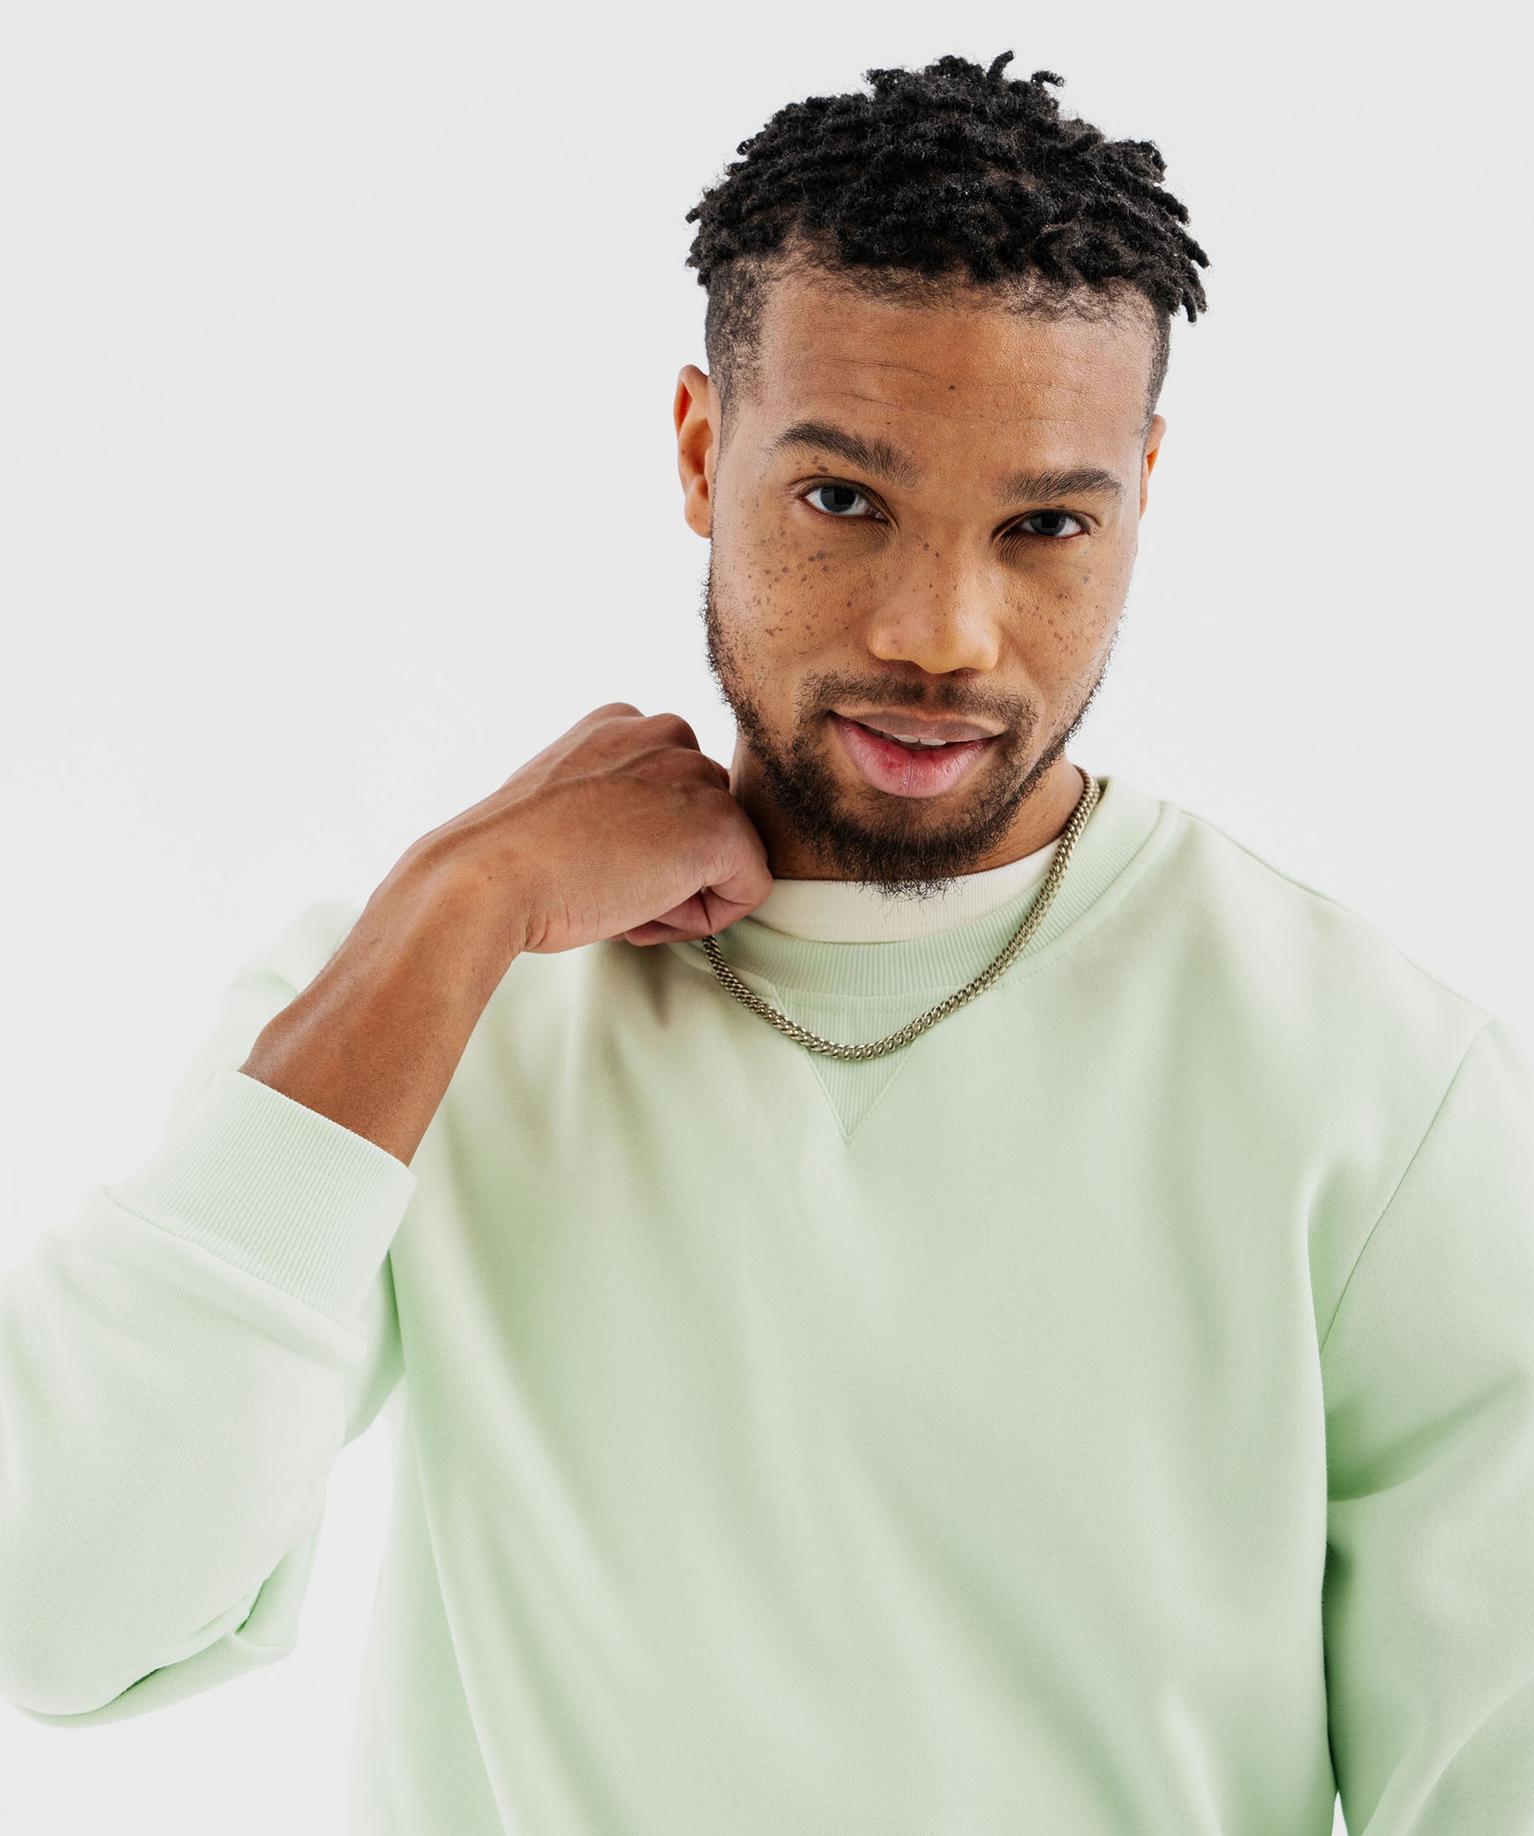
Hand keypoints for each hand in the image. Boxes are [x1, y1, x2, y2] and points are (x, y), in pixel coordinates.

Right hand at [404, 702, 774, 954]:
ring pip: (726, 853)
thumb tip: (651, 847)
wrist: (488, 877)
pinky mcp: (721, 826)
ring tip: (620, 902)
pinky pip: (749, 887)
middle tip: (608, 891)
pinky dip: (707, 919)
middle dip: (667, 865)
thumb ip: (613, 802)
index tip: (594, 866)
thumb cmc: (508, 859)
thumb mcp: (563, 804)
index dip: (640, 844)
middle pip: (703, 819)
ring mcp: (695, 775)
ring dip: (682, 891)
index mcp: (622, 723)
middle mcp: (665, 733)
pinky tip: (645, 917)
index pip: (670, 791)